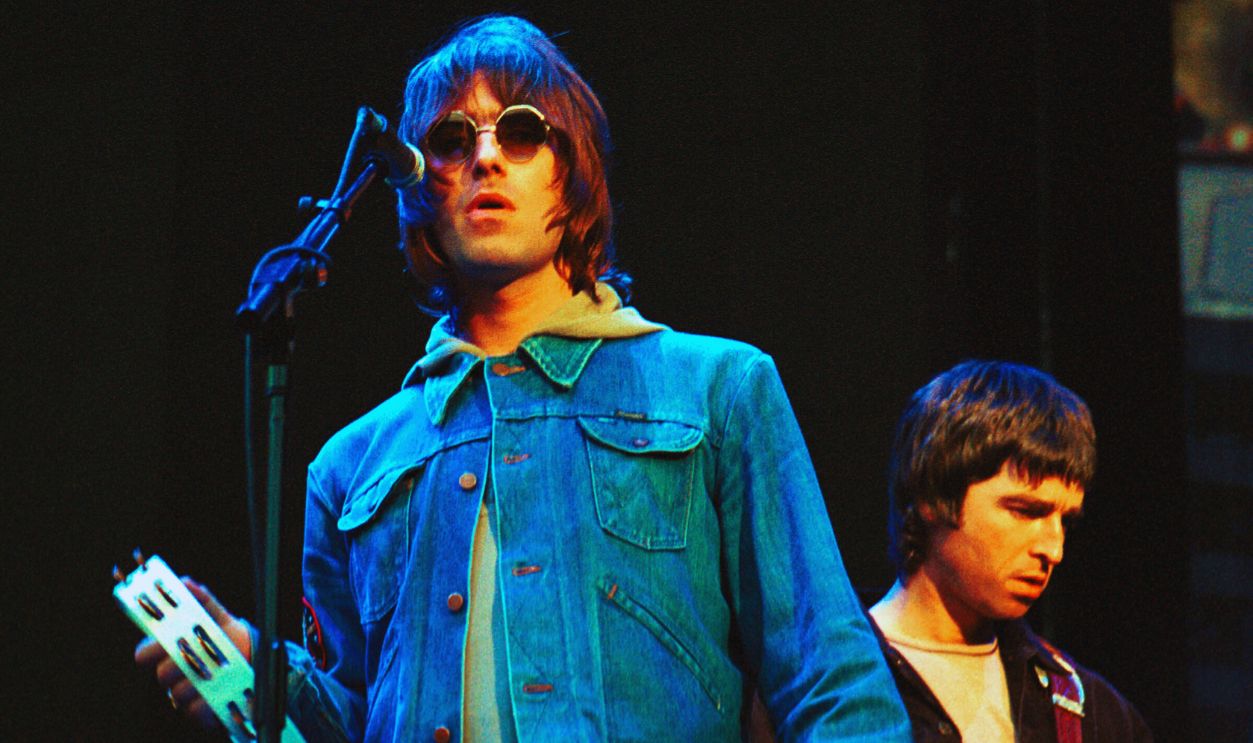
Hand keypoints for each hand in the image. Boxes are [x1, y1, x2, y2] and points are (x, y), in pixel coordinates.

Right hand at [133, 577, 252, 728]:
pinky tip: (216, 694)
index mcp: (170, 651)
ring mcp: (185, 694)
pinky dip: (205, 704)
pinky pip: (194, 712)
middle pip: (161, 674)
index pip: (145, 653)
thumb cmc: (226, 636)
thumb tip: (185, 582)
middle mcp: (174, 675)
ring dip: (196, 682)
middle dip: (175, 664)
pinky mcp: (200, 712)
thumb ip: (202, 599)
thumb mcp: (217, 615)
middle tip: (193, 654)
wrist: (253, 658)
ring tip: (215, 672)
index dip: (150, 648)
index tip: (163, 640)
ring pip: (178, 693)